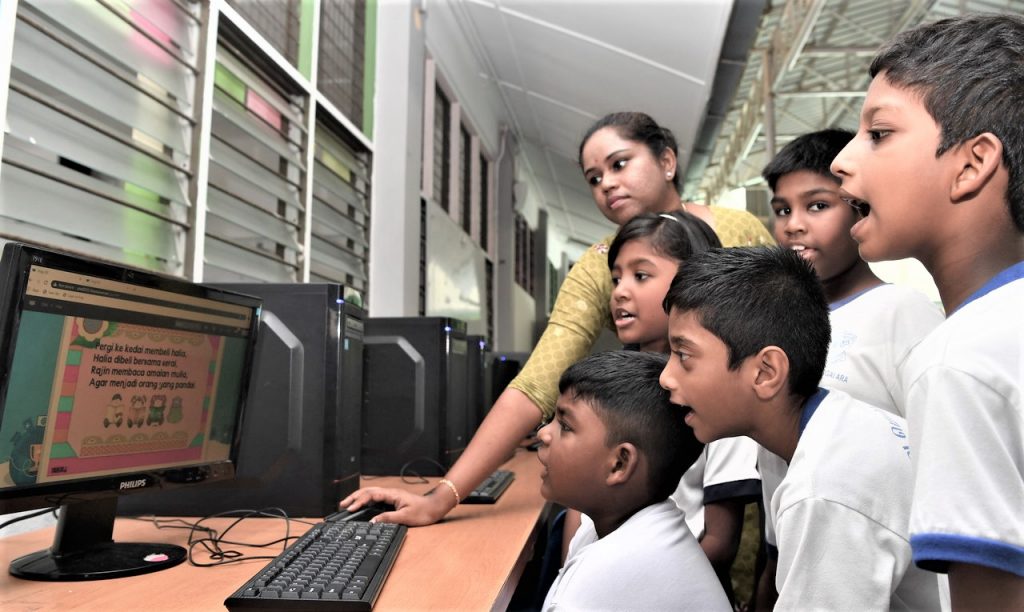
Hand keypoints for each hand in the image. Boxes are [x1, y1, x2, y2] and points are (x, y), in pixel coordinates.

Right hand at [338, 485, 455, 526]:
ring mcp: (391, 496)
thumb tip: (372, 522)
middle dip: (354, 497)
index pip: (371, 495)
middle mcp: (390, 493)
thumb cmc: (423, 511)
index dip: (359, 501)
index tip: (350, 509)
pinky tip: (361, 506)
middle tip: (342, 505)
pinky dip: (366, 501)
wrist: (435, 508)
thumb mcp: (405, 517)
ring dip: (359, 498)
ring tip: (348, 505)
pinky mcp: (393, 500)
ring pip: (371, 494)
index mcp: (392, 494)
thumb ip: (388, 519)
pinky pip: (376, 498)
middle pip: (368, 492)